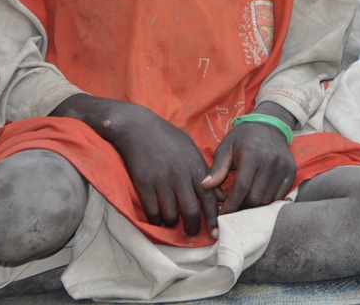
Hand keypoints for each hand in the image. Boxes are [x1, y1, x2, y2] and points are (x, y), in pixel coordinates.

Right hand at [98, 102, 220, 236]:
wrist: (139, 128)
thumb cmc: (168, 138)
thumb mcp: (192, 151)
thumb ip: (205, 173)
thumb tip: (219, 196)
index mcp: (195, 167)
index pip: (210, 198)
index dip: (214, 218)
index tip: (216, 232)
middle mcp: (180, 177)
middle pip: (192, 211)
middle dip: (193, 227)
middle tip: (192, 232)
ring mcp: (161, 182)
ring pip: (171, 215)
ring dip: (172, 223)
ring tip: (173, 221)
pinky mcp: (143, 185)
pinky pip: (152, 213)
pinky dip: (156, 219)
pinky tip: (157, 216)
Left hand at [202, 106, 296, 214]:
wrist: (269, 126)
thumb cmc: (243, 138)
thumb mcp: (226, 147)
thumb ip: (217, 168)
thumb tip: (204, 186)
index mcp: (252, 154)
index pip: (242, 188)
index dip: (231, 205)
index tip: (221, 217)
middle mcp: (270, 160)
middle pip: (255, 197)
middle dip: (241, 208)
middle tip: (231, 212)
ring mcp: (283, 166)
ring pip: (267, 199)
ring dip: (254, 207)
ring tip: (243, 206)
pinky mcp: (291, 171)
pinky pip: (279, 195)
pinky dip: (267, 202)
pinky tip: (257, 199)